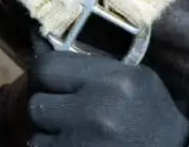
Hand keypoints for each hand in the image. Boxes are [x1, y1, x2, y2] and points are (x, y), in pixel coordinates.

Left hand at [24, 52, 188, 146]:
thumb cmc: (152, 115)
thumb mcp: (133, 78)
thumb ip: (90, 68)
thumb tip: (40, 50)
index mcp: (114, 80)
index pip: (46, 67)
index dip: (42, 77)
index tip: (50, 85)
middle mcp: (98, 111)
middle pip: (36, 104)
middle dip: (46, 109)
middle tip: (61, 114)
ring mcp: (86, 143)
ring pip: (36, 134)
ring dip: (49, 135)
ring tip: (73, 134)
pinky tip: (76, 146)